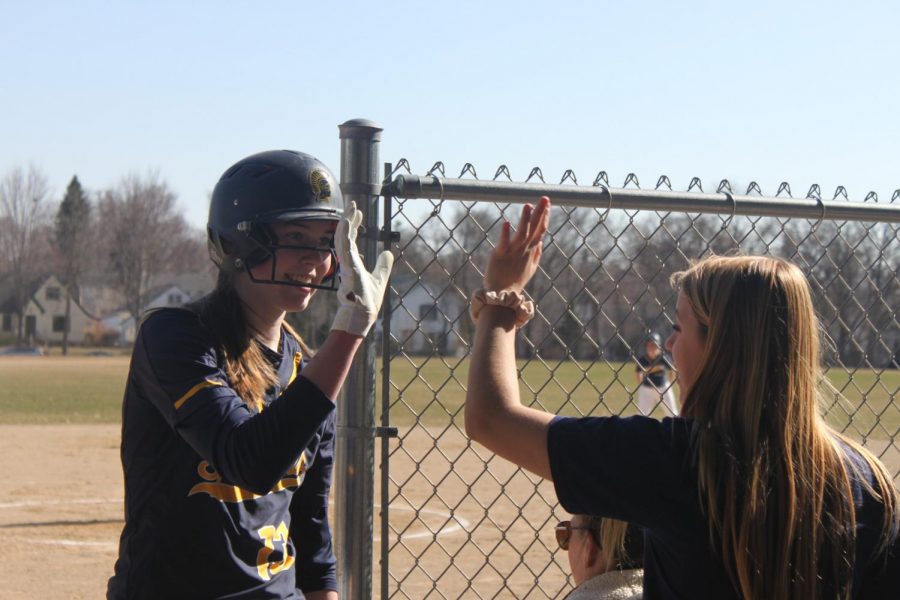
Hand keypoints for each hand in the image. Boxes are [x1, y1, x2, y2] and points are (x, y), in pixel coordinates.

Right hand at [331, 202, 393, 336]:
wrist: (363, 315)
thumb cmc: (367, 301)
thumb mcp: (379, 278)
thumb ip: (383, 265)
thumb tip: (388, 252)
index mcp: (352, 263)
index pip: (350, 240)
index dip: (353, 225)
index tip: (358, 212)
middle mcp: (347, 262)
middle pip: (344, 236)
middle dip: (348, 220)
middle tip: (352, 204)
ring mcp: (346, 265)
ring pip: (342, 240)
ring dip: (345, 224)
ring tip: (349, 209)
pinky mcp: (348, 270)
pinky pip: (344, 250)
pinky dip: (344, 237)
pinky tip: (346, 224)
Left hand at [483, 196, 550, 291]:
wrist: (502, 295)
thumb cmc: (516, 281)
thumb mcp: (530, 268)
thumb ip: (536, 253)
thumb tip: (541, 242)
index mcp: (531, 251)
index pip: (541, 230)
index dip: (545, 217)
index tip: (548, 203)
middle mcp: (524, 250)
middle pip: (534, 228)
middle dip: (540, 213)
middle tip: (545, 198)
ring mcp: (513, 252)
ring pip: (521, 233)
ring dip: (525, 220)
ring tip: (527, 205)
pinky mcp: (499, 255)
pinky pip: (503, 243)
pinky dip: (505, 233)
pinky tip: (507, 223)